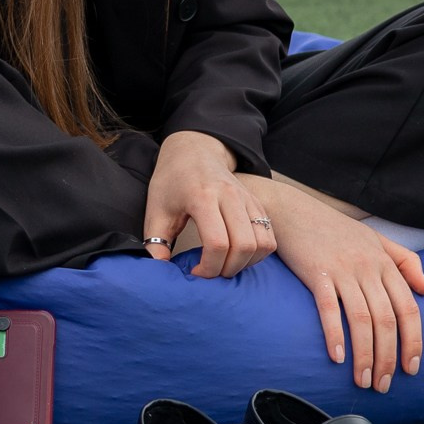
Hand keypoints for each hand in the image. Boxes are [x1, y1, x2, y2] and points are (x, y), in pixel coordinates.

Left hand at [142, 130, 275, 279]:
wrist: (193, 151)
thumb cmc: (172, 181)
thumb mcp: (155, 209)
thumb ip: (155, 240)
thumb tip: (160, 268)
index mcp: (203, 197)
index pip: (217, 243)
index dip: (209, 267)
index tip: (195, 272)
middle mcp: (230, 196)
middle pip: (244, 245)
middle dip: (228, 269)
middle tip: (211, 272)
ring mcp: (247, 198)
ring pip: (262, 243)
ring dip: (246, 263)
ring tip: (225, 264)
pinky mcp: (257, 203)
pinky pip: (269, 237)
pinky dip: (257, 254)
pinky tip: (238, 255)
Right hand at [262, 182, 423, 391]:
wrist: (291, 210)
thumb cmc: (333, 228)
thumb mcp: (375, 239)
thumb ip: (405, 261)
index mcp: (385, 263)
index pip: (408, 308)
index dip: (413, 341)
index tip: (411, 369)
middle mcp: (368, 268)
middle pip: (386, 321)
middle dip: (388, 358)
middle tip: (382, 385)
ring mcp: (343, 270)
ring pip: (362, 320)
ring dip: (364, 355)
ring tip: (363, 380)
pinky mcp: (317, 273)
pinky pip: (329, 308)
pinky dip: (335, 334)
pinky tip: (337, 357)